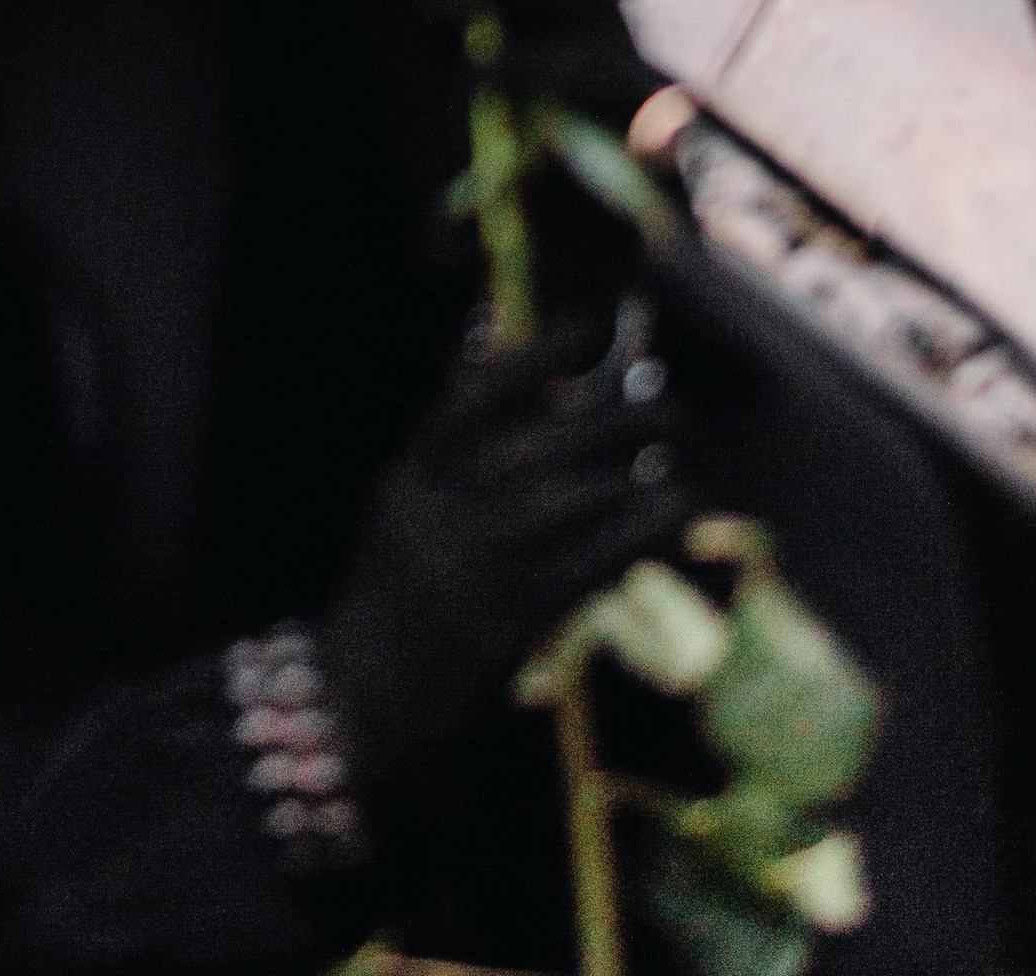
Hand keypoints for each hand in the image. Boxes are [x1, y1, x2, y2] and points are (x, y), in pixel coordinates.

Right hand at [320, 302, 686, 796]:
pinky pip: (585, 564)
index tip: (582, 328)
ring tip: (672, 460)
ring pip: (564, 500)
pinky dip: (633, 534)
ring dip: (629, 474)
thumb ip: (451, 466)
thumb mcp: (402, 522)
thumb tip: (533, 401)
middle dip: (607, 416)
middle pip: (533, 445)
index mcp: (406, 482)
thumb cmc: (395, 607)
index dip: (529, 358)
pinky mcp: (507, 623)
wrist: (363, 707)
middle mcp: (435, 516)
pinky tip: (671, 516)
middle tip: (665, 401)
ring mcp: (469, 569)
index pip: (470, 400)